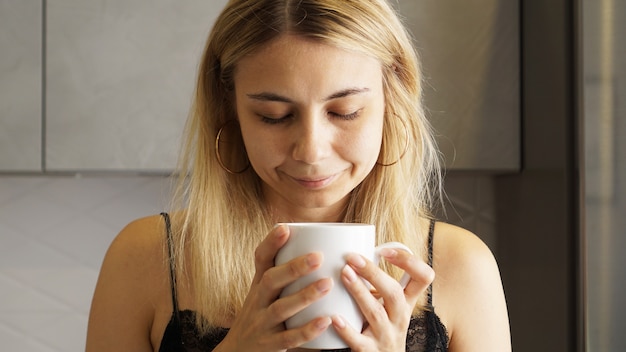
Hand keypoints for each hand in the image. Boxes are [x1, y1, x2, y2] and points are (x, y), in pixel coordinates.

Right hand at [216, 224, 332, 351]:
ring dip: (304, 296)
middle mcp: (257, 301)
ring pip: (281, 309)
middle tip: (318, 256)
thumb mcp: (264, 293)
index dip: (271, 243)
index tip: (285, 227)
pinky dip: (307, 330)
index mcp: (258, 285)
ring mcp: (262, 324)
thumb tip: (318, 245)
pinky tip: (326, 320)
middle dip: (293, 268)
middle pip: (271, 281)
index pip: (260, 260)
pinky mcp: (269, 345)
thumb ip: (284, 274)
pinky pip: (289, 338)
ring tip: (327, 284)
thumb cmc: (260, 316)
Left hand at [331, 248, 434, 351]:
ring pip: (376, 313)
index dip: (409, 261)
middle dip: (373, 273)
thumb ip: (376, 281)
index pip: (423, 277)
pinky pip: (359, 341)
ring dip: (359, 292)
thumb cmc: (379, 325)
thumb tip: (348, 246)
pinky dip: (346, 329)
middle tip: (353, 258)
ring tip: (344, 274)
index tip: (384, 251)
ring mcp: (386, 336)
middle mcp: (400, 318)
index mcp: (406, 302)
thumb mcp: (387, 304)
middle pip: (394, 293)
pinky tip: (334, 318)